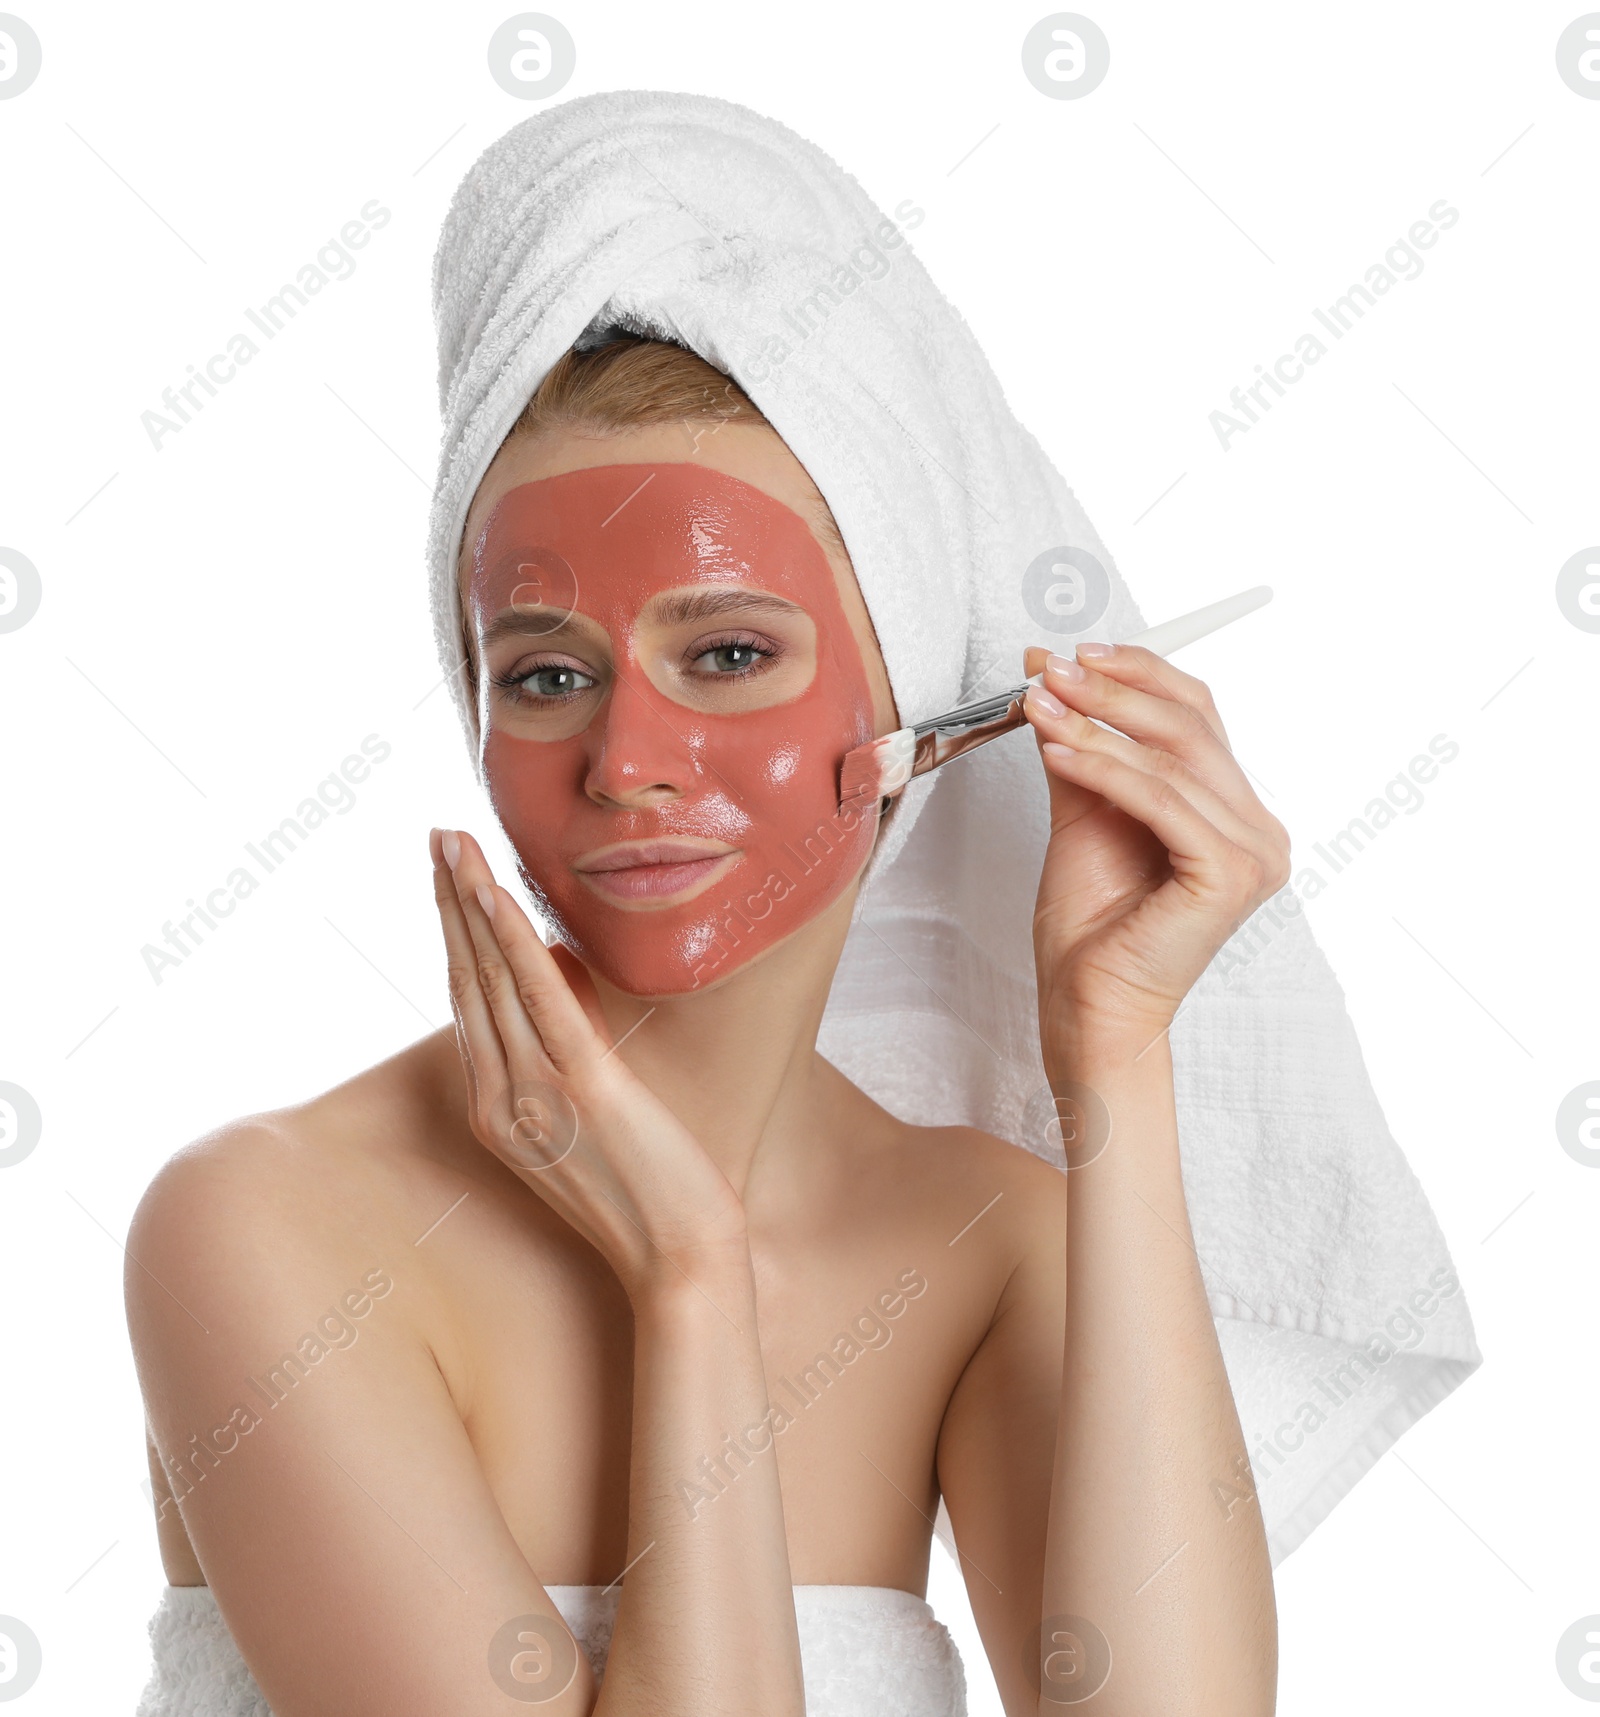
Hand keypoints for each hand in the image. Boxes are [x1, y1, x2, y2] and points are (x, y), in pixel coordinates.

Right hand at [430, 828, 750, 1301]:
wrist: (680, 1263)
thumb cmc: (647, 1199)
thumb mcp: (584, 1129)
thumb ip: (559, 1067)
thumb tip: (564, 989)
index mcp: (498, 1113)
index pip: (466, 1004)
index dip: (453, 935)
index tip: (446, 878)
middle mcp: (501, 1101)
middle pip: (465, 979)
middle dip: (448, 902)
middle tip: (436, 837)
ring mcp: (538, 1094)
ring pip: (491, 978)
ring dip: (469, 901)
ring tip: (452, 842)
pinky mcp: (586, 1085)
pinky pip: (541, 999)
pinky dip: (514, 941)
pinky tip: (497, 896)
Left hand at [1020, 644, 1290, 1054]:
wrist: (1088, 1006)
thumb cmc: (1090, 926)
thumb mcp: (1082, 814)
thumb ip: (1081, 749)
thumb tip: (1052, 677)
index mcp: (1235, 812)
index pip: (1198, 715)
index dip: (1137, 674)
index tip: (1071, 652)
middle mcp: (1259, 830)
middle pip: (1190, 726)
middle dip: (1111, 689)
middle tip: (1048, 668)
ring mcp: (1254, 854)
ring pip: (1170, 761)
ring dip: (1095, 725)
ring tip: (1037, 705)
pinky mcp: (1229, 876)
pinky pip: (1161, 801)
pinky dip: (1105, 769)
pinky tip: (1056, 750)